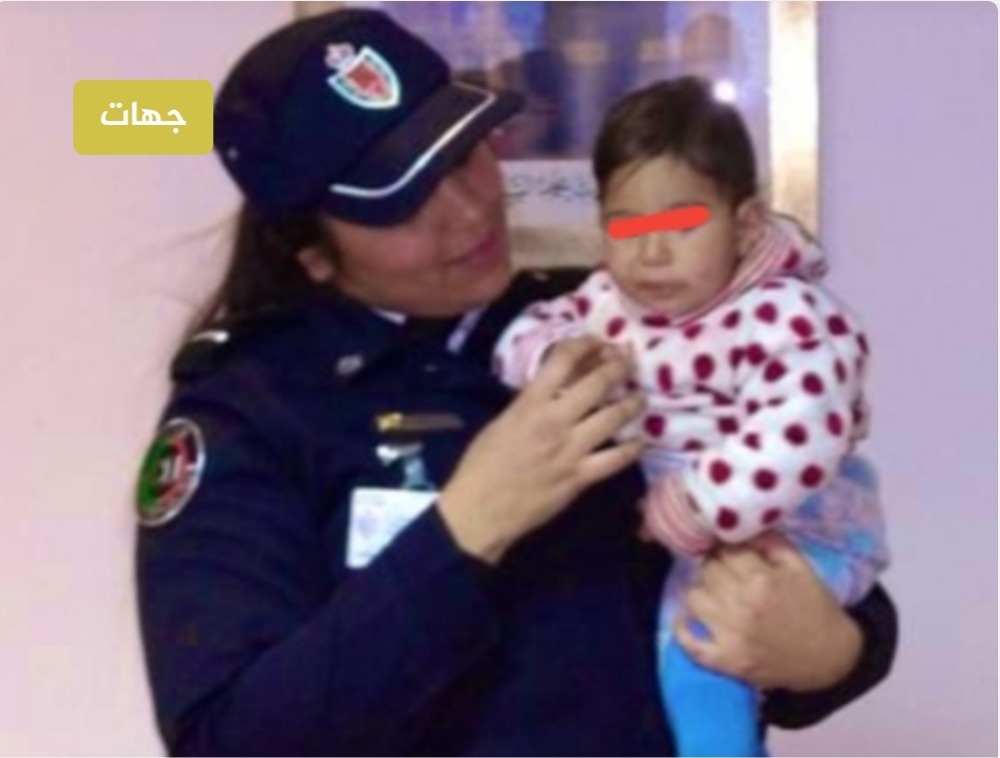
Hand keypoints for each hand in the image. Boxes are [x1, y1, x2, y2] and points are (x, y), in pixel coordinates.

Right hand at [439, 337, 644, 563]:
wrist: (480, 509)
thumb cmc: (482, 465)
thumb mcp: (502, 421)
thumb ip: (530, 403)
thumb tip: (557, 387)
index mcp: (530, 403)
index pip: (563, 360)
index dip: (585, 344)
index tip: (597, 342)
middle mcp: (555, 421)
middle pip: (597, 383)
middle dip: (618, 366)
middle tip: (629, 360)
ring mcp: (571, 450)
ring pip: (613, 417)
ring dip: (632, 403)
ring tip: (641, 398)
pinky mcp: (580, 478)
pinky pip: (616, 459)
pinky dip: (632, 449)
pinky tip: (641, 441)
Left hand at [675, 532, 862, 691]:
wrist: (830, 656)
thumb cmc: (815, 607)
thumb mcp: (800, 566)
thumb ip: (770, 541)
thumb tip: (741, 527)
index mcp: (761, 579)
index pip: (725, 551)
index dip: (728, 549)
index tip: (733, 554)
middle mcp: (742, 605)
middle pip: (707, 571)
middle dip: (716, 568)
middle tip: (727, 575)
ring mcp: (731, 635)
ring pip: (693, 598)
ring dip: (703, 592)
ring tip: (716, 595)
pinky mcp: (726, 662)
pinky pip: (689, 644)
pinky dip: (682, 632)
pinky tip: (687, 620)